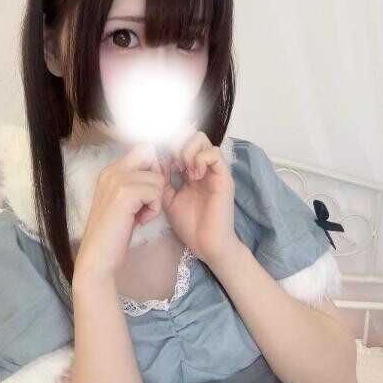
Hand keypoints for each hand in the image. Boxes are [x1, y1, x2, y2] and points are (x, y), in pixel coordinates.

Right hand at [74, 142, 165, 280]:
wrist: (98, 257)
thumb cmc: (113, 235)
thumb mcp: (124, 203)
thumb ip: (136, 185)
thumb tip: (160, 170)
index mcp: (110, 172)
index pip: (143, 150)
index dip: (153, 168)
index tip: (148, 193)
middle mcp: (111, 171)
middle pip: (150, 153)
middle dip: (157, 178)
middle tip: (147, 202)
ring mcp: (116, 180)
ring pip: (157, 177)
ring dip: (156, 200)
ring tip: (140, 216)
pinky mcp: (124, 193)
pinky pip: (155, 192)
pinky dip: (154, 209)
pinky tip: (140, 221)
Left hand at [160, 130, 237, 264]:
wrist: (206, 245)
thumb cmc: (189, 226)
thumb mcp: (168, 200)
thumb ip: (163, 180)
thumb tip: (158, 160)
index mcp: (189, 172)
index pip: (181, 144)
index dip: (168, 147)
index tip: (161, 162)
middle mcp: (203, 168)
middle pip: (192, 136)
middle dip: (178, 144)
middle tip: (172, 163)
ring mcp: (214, 171)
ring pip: (203, 140)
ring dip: (188, 151)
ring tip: (183, 170)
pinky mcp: (223, 177)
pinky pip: (214, 154)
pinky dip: (200, 159)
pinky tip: (193, 176)